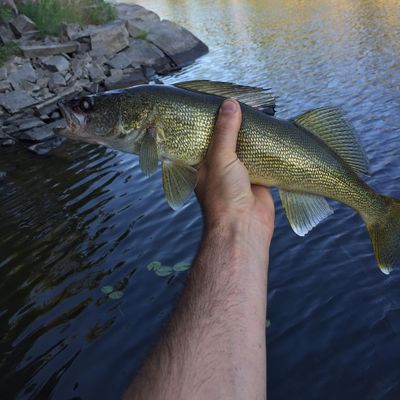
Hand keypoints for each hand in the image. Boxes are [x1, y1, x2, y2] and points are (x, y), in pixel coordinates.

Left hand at [196, 99, 274, 240]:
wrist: (245, 226)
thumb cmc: (224, 195)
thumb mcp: (220, 158)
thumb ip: (225, 132)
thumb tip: (230, 104)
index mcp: (202, 164)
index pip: (202, 137)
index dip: (208, 122)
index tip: (215, 103)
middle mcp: (218, 167)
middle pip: (226, 141)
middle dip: (233, 127)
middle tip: (240, 105)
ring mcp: (238, 174)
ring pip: (244, 150)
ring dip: (251, 138)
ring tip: (257, 115)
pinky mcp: (257, 179)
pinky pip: (261, 160)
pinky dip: (266, 150)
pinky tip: (271, 135)